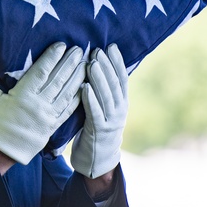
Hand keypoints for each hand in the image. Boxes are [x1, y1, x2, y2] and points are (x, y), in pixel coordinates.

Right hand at [0, 42, 85, 164]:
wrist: (1, 150)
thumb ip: (9, 83)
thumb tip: (16, 68)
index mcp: (22, 95)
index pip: (41, 72)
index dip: (52, 57)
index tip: (61, 45)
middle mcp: (38, 104)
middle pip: (58, 80)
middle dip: (69, 63)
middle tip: (79, 50)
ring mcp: (48, 116)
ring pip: (66, 93)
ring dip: (77, 77)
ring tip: (85, 64)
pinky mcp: (53, 126)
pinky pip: (68, 110)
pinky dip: (77, 97)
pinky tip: (85, 87)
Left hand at [70, 44, 128, 178]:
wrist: (99, 160)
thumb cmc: (97, 129)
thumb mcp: (104, 108)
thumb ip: (104, 91)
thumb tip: (98, 66)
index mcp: (122, 103)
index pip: (122, 78)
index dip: (117, 62)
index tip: (111, 46)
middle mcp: (120, 110)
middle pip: (115, 84)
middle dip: (107, 66)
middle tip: (98, 50)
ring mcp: (111, 121)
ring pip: (106, 96)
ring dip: (99, 79)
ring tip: (92, 63)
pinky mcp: (99, 131)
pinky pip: (95, 113)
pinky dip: (90, 99)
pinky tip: (84, 87)